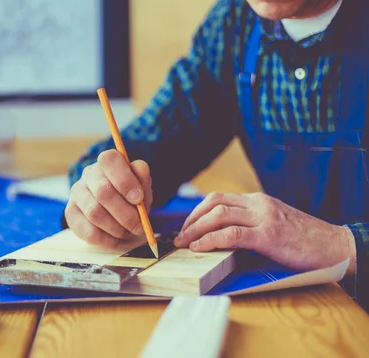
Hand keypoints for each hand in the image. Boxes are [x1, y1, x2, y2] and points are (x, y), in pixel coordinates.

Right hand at [65, 149, 152, 247]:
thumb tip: (138, 186)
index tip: (138, 199)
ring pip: (94, 213)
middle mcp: (89, 174)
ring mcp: (77, 192)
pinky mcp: (71, 212)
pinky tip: (116, 239)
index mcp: (107, 161)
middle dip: (125, 213)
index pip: (110, 161)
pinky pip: (88, 231)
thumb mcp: (142, 185)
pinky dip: (107, 239)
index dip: (125, 181)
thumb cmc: (130, 194)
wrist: (115, 208)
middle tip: (139, 226)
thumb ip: (143, 180)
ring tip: (128, 232)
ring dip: (116, 228)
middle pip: (102, 191)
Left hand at [173, 192, 356, 273]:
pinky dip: (211, 240)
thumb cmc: (303, 239)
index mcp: (257, 200)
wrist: (334, 246)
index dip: (197, 211)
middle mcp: (258, 204)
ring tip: (184, 243)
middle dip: (191, 219)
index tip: (186, 226)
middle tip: (179, 236)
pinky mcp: (268, 235)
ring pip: (218, 215)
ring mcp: (263, 218)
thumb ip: (250, 223)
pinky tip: (200, 248)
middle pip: (214, 203)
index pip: (218, 198)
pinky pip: (231, 234)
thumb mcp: (272, 223)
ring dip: (196, 229)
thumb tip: (220, 235)